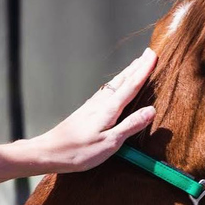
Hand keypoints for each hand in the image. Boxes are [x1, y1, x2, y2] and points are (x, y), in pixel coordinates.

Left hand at [36, 47, 157, 172]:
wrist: (50, 151)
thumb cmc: (80, 151)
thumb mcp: (110, 142)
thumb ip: (131, 125)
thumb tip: (151, 110)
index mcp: (109, 109)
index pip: (131, 85)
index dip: (144, 71)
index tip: (154, 56)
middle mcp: (101, 102)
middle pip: (123, 80)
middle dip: (137, 66)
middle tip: (149, 53)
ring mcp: (93, 105)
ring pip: (115, 84)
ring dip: (128, 73)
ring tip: (136, 64)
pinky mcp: (87, 111)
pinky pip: (108, 91)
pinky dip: (117, 84)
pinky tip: (116, 86)